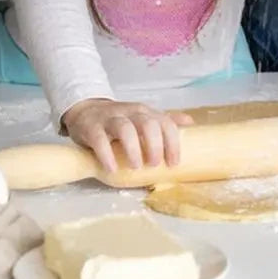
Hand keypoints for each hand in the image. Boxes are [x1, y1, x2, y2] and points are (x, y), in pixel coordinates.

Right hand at [61, 99, 193, 173]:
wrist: (87, 110)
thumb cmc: (121, 119)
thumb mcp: (144, 118)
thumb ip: (165, 121)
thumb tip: (191, 123)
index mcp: (146, 112)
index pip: (165, 123)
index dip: (172, 142)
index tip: (174, 163)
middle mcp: (131, 113)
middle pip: (147, 124)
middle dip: (155, 145)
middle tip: (155, 164)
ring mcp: (111, 119)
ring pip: (125, 129)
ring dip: (133, 148)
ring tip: (136, 166)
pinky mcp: (92, 128)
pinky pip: (100, 140)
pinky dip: (106, 154)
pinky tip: (112, 168)